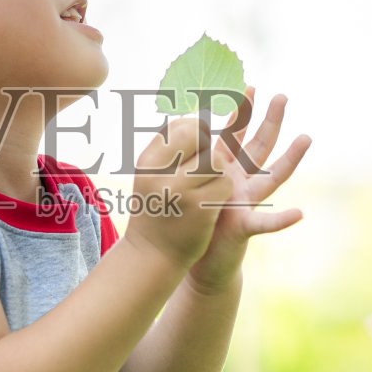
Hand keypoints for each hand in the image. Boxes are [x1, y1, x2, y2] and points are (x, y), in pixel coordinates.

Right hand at [123, 116, 231, 269]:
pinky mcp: (200, 208)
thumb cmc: (156, 209)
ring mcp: (180, 190)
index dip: (196, 128)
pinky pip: (224, 184)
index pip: (180, 125)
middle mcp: (160, 172)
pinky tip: (209, 204)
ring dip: (217, 172)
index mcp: (148, 160)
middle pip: (200, 137)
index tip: (200, 139)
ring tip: (203, 188)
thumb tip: (196, 116)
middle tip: (204, 164)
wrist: (151, 255)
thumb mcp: (151, 175)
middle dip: (208, 146)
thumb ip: (169, 149)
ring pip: (217, 160)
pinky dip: (222, 191)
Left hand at [188, 88, 311, 291]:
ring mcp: (247, 202)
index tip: (248, 86)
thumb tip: (168, 126)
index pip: (236, 135)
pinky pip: (264, 223)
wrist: (197, 258)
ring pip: (271, 176)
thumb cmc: (193, 219)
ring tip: (306, 137)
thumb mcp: (187, 183)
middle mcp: (241, 181)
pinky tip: (300, 214)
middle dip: (270, 121)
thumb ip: (184, 159)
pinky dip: (282, 220)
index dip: (241, 112)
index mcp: (225, 169)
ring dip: (291, 157)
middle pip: (260, 146)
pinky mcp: (245, 225)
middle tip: (283, 95)